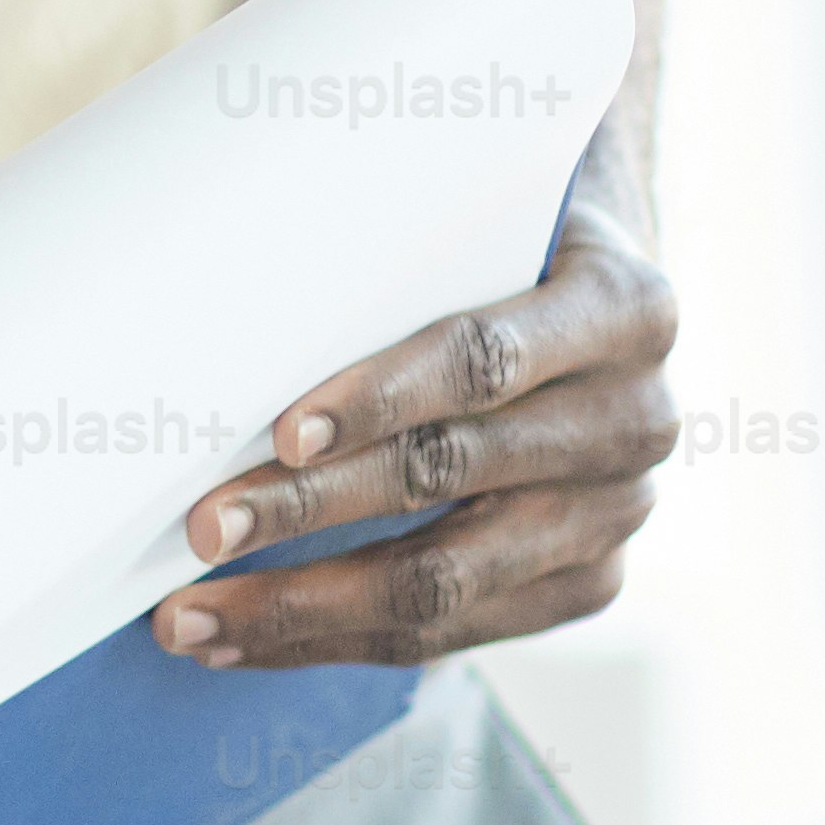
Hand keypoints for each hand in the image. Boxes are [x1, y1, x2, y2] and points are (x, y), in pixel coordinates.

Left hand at [165, 0, 679, 668]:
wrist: (590, 263)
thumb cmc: (492, 214)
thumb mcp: (470, 180)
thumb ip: (376, 200)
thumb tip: (184, 210)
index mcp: (627, 303)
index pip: (488, 359)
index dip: (384, 396)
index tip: (280, 424)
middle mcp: (640, 415)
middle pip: (451, 480)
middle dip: (311, 512)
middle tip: (194, 528)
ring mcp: (619, 512)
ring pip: (446, 585)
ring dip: (303, 608)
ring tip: (185, 618)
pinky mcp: (586, 582)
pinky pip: (454, 636)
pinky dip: (336, 643)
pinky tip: (243, 640)